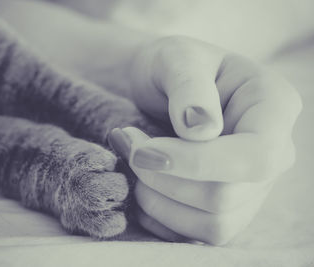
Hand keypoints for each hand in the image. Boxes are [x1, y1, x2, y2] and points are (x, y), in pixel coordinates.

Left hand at [109, 36, 301, 244]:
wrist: (164, 85)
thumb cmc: (172, 66)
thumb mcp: (175, 57)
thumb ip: (189, 84)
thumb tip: (202, 129)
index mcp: (273, 107)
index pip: (254, 155)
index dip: (195, 162)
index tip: (142, 148)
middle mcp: (273, 153)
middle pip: (226, 196)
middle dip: (163, 178)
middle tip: (128, 145)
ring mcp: (252, 185)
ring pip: (213, 224)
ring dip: (157, 200)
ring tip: (134, 162)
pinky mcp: (227, 207)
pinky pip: (198, 235)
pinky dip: (161, 216)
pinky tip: (144, 185)